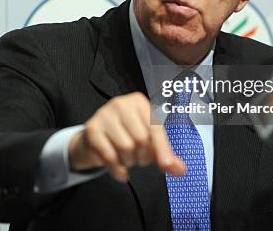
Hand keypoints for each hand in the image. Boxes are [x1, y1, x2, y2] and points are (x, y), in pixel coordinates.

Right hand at [68, 92, 185, 181]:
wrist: (93, 140)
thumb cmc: (123, 136)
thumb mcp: (146, 141)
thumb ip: (164, 155)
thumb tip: (181, 169)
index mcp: (138, 102)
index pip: (155, 128)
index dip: (162, 149)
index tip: (166, 165)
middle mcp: (121, 104)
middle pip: (141, 139)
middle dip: (143, 156)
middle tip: (138, 158)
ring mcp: (104, 115)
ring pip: (126, 147)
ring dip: (129, 161)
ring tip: (126, 159)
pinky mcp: (92, 129)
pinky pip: (110, 155)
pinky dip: (118, 169)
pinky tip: (119, 169)